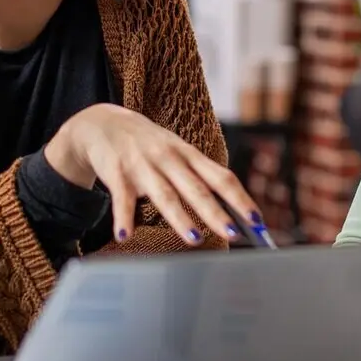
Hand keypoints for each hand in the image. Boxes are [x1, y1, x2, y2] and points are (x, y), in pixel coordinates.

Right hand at [44, 104, 260, 245]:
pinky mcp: (117, 173)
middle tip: (233, 233)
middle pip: (196, 188)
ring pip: (164, 195)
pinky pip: (122, 199)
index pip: (221, 177)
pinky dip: (123, 218)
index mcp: (188, 154)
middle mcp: (168, 158)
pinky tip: (125, 236)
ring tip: (195, 239)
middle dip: (215, 212)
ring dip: (180, 217)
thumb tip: (232, 209)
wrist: (102, 122)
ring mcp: (142, 166)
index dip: (240, 199)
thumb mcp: (177, 152)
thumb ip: (200, 177)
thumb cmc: (148, 144)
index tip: (257, 221)